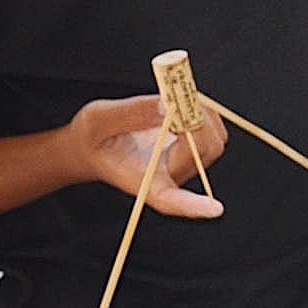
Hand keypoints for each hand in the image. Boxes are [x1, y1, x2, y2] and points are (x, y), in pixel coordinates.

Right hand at [69, 94, 226, 215]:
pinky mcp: (192, 149)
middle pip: (202, 154)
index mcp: (142, 180)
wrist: (92, 145)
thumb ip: (130, 113)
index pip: (170, 200)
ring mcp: (183, 163)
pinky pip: (213, 129)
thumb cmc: (93, 139)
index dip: (193, 204)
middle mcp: (169, 176)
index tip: (215, 209)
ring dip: (203, 113)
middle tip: (174, 98)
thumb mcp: (98, 120)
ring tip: (173, 97)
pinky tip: (180, 101)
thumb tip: (167, 106)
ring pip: (214, 141)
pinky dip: (204, 110)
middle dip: (197, 123)